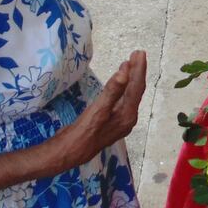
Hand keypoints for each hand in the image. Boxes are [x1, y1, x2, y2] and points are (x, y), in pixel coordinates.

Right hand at [53, 52, 147, 167]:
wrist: (68, 154)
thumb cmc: (82, 133)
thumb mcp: (98, 110)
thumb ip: (112, 91)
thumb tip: (126, 71)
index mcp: (127, 115)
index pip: (136, 87)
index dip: (139, 69)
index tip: (139, 53)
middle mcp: (128, 118)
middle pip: (136, 90)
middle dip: (137, 72)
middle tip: (138, 53)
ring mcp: (120, 121)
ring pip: (130, 95)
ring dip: (131, 79)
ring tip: (130, 64)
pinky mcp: (111, 122)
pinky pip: (122, 100)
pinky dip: (123, 88)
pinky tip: (119, 84)